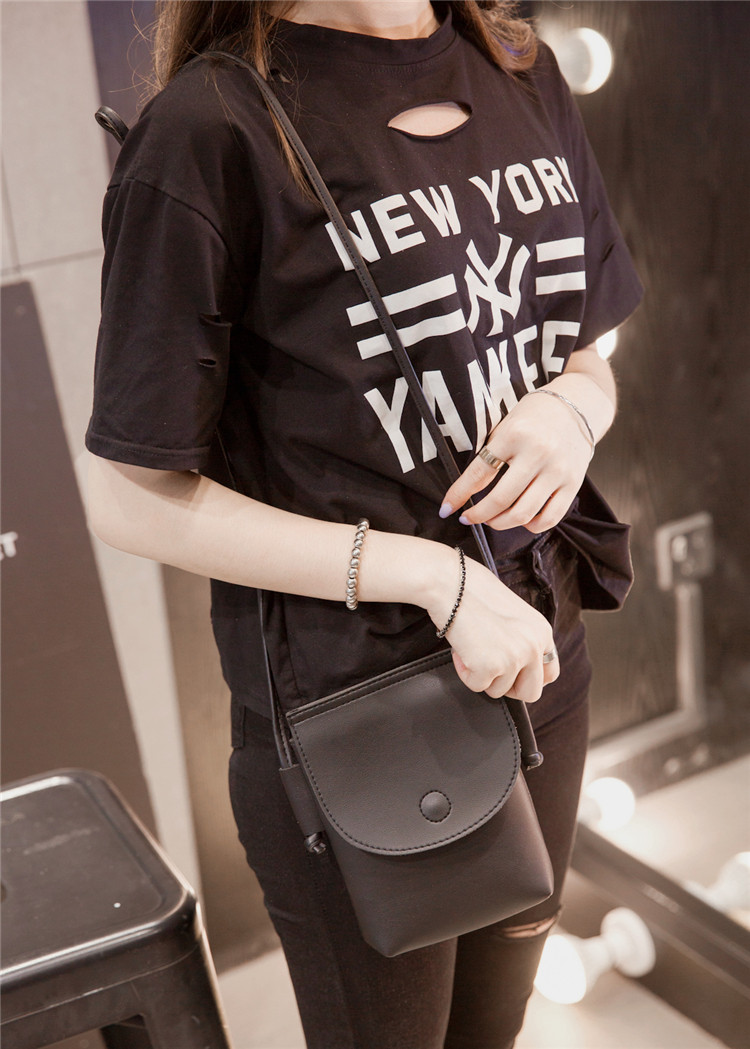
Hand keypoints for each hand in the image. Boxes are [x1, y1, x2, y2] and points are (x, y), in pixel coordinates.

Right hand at [426, 554, 558, 703]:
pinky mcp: (490, 667)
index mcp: (542, 631)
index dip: (529, 679)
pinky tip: (462, 649)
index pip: (550, 672)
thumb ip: (522, 638)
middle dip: (509, 687)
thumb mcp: (513, 614)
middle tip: (490, 673)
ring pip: (499, 690)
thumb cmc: (474, 591)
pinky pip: (476, 685)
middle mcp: (533, 646)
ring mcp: (514, 658)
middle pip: (531, 692)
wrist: (451, 583)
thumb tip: (517, 663)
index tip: (514, 676)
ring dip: (482, 674)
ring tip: (471, 647)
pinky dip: (465, 672)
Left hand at [440, 389, 593, 532]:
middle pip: (501, 499)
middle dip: (479, 515)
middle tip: (469, 518)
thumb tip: (464, 493)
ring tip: (492, 520)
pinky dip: (531, 525)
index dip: (458, 495)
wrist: (575, 407)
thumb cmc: (532, 418)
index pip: (479, 473)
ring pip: (524, 513)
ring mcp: (558, 470)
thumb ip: (488, 457)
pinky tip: (521, 519)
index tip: (446, 509)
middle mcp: (539, 453)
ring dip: (501, 523)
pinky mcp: (573, 484)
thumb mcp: (505, 428)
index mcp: (515, 435)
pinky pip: (550, 518)